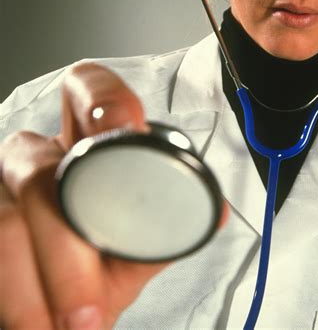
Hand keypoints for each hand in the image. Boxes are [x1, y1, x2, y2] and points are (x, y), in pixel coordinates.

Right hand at [0, 63, 227, 329]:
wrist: (61, 307)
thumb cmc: (100, 264)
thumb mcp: (134, 247)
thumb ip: (168, 226)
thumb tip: (216, 212)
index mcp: (84, 148)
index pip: (85, 90)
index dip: (102, 96)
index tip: (126, 124)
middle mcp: (35, 157)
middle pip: (42, 171)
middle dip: (67, 246)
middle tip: (89, 305)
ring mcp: (0, 188)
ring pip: (8, 222)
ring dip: (40, 286)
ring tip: (73, 325)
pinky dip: (17, 298)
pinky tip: (36, 322)